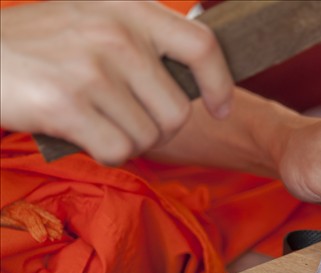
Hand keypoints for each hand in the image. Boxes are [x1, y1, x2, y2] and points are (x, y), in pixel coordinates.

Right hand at [0, 1, 232, 164]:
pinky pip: (118, 150)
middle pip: (177, 111)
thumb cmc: (43, 45)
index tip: (220, 108)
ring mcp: (92, 68)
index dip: (220, 84)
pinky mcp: (68, 103)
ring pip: (148, 136)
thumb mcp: (96, 19)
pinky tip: (84, 135)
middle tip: (126, 120)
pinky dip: (105, 153)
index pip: (202, 46)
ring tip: (96, 120)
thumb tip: (195, 85)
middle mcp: (117, 35)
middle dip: (157, 128)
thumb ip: (144, 42)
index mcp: (131, 9)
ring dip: (127, 140)